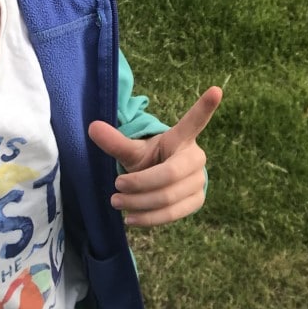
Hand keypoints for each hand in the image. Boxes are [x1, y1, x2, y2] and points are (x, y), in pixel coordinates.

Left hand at [89, 85, 221, 226]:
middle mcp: (195, 157)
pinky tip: (131, 219)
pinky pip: (173, 214)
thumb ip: (115, 142)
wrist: (160, 182)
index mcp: (180, 138)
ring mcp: (199, 180)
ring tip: (117, 203)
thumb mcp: (132, 151)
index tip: (216, 90)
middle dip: (139, 184)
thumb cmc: (149, 161)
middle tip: (116, 186)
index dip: (205, 107)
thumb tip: (91, 127)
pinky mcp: (197, 200)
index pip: (194, 122)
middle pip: (169, 175)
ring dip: (139, 203)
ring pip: (168, 197)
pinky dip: (149, 218)